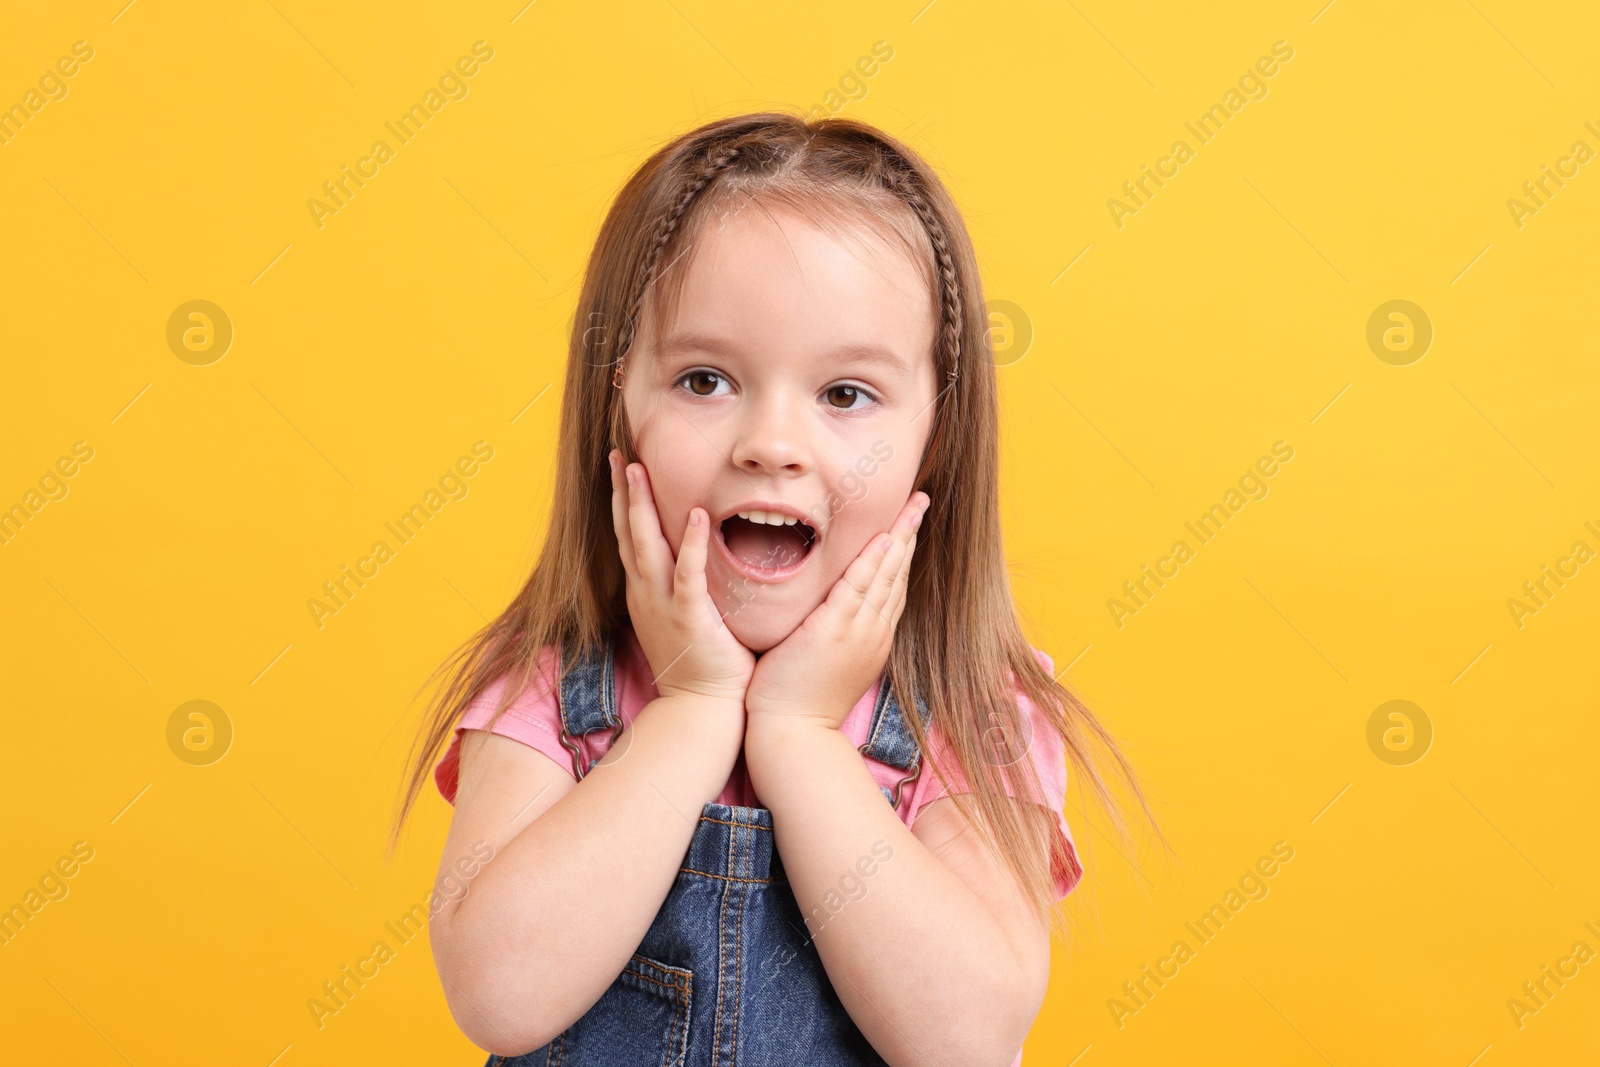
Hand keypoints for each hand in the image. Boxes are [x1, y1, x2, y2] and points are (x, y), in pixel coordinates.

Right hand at [610, 449, 754, 707]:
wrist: (701, 709)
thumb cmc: (702, 665)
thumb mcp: (685, 617)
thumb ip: (685, 585)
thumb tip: (696, 555)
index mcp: (646, 592)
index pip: (630, 537)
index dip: (622, 500)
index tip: (620, 464)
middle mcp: (646, 593)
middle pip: (628, 532)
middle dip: (621, 491)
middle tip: (616, 453)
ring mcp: (663, 605)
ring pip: (647, 545)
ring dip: (641, 505)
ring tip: (636, 468)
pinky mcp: (689, 618)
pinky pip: (689, 575)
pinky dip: (693, 544)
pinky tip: (699, 515)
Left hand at [744, 491, 928, 729]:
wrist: (792, 732)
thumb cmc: (798, 699)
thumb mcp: (827, 661)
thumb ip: (834, 633)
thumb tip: (827, 611)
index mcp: (872, 638)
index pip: (893, 586)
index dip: (902, 552)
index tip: (908, 524)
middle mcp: (873, 632)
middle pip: (899, 573)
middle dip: (910, 534)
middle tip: (921, 500)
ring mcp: (858, 631)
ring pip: (886, 575)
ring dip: (900, 536)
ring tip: (913, 505)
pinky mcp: (834, 631)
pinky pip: (858, 588)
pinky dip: (873, 562)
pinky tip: (884, 538)